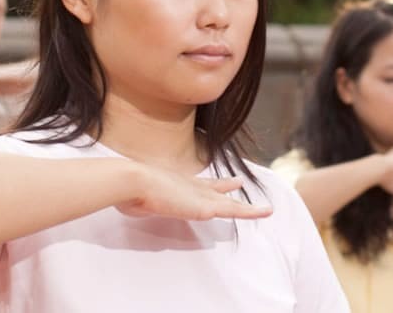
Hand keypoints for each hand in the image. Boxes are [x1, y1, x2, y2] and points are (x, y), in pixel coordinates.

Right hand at [115, 168, 272, 220]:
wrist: (132, 180)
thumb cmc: (128, 190)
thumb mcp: (136, 199)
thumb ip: (138, 201)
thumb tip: (126, 200)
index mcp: (178, 184)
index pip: (200, 185)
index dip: (214, 185)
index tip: (227, 182)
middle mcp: (192, 188)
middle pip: (217, 191)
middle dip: (230, 190)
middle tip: (242, 184)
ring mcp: (199, 197)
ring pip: (229, 204)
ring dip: (247, 208)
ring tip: (266, 210)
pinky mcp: (204, 207)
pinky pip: (232, 210)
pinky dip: (247, 211)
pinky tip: (262, 212)